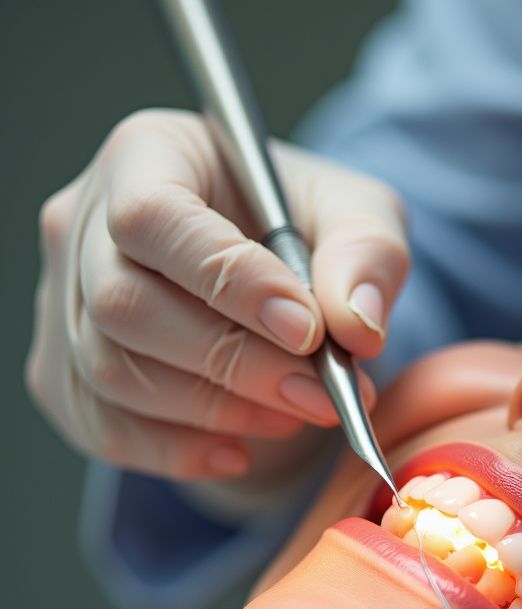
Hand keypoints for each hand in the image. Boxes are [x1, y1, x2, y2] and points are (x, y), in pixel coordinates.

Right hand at [27, 108, 406, 486]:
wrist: (275, 289)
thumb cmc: (310, 232)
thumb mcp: (360, 217)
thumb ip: (366, 257)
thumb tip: (356, 324)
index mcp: (151, 154)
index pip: (155, 216)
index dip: (229, 281)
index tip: (308, 331)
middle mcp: (85, 222)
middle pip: (125, 304)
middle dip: (235, 362)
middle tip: (322, 395)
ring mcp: (64, 300)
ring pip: (111, 372)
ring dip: (215, 410)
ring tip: (299, 413)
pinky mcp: (69, 371)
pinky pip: (103, 427)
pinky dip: (176, 451)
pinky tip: (243, 451)